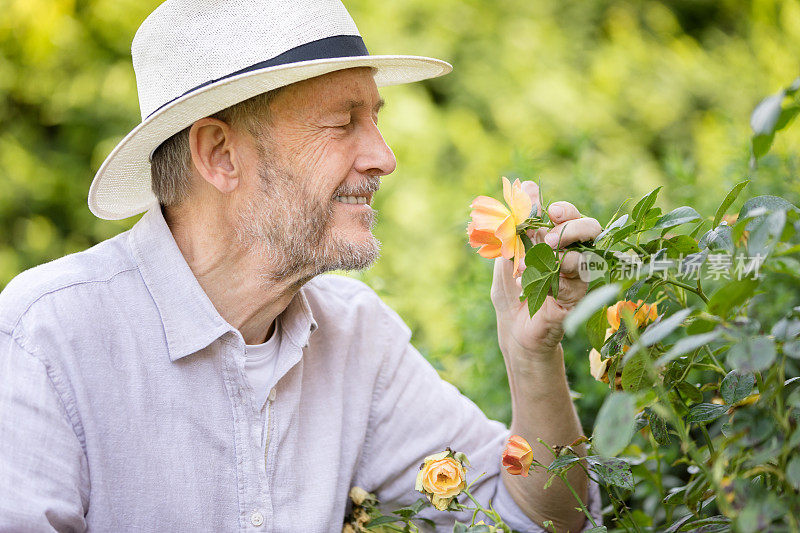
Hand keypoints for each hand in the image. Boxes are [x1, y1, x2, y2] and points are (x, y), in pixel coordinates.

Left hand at [490, 181, 601, 361]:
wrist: (514, 331)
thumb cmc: (511, 292)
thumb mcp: (505, 255)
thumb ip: (514, 225)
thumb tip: (525, 186)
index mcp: (552, 240)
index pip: (567, 215)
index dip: (563, 209)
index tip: (549, 210)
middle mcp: (570, 254)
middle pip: (589, 228)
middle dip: (573, 225)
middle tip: (550, 236)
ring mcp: (576, 276)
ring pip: (589, 252)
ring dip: (565, 250)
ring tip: (540, 256)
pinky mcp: (578, 296)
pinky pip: (580, 279)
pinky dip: (563, 273)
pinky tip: (541, 277)